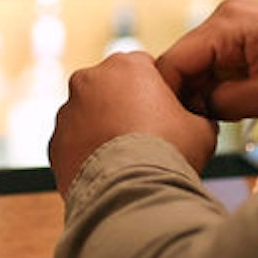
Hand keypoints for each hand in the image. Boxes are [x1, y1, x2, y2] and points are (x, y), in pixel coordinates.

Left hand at [49, 51, 219, 195]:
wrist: (132, 193)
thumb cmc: (169, 153)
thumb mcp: (202, 127)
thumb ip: (195, 113)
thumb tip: (196, 121)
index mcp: (127, 65)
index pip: (144, 67)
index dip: (157, 91)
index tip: (164, 113)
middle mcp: (90, 79)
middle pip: (112, 88)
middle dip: (125, 107)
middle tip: (145, 137)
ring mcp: (68, 111)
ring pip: (89, 116)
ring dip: (103, 130)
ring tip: (126, 159)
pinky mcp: (55, 142)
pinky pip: (75, 144)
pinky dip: (88, 154)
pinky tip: (109, 172)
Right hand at [155, 0, 257, 125]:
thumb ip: (226, 103)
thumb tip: (195, 111)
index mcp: (229, 24)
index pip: (173, 63)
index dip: (169, 101)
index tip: (176, 133)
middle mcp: (228, 18)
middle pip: (184, 65)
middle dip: (187, 100)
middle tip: (200, 137)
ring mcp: (240, 27)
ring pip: (202, 68)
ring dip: (207, 97)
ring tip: (219, 129)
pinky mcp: (252, 39)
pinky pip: (222, 66)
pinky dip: (223, 90)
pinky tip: (235, 114)